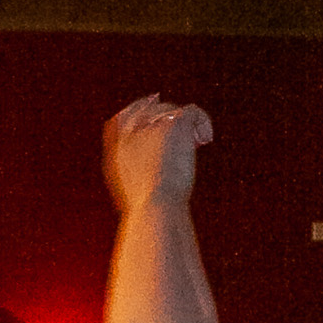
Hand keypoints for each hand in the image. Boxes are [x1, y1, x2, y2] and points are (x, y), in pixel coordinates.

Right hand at [103, 94, 211, 213]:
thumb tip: (151, 174)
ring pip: (171, 111)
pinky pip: (191, 111)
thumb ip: (137, 177)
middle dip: (168, 119)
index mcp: (117, 149)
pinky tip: (205, 140)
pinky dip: (202, 121)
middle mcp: (131, 133)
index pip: (124, 118)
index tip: (159, 117)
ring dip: (185, 126)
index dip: (142, 113)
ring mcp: (151, 126)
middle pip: (149, 111)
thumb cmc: (147, 211)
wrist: (155, 206)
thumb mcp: (131, 194)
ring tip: (197, 144)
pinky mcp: (173, 124)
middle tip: (186, 137)